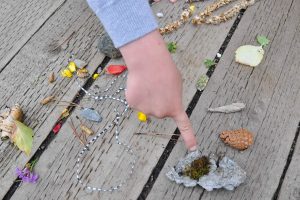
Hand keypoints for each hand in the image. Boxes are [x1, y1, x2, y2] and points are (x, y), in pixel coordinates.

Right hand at [120, 30, 196, 150]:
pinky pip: (135, 101)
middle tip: (157, 86)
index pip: (184, 126)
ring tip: (148, 83)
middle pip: (158, 111)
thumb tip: (162, 101)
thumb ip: (172, 98)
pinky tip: (139, 84)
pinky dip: (136, 94)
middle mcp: (161, 113)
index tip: (194, 149)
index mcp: (175, 107)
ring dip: (146, 97)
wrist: (148, 62)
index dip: (189, 138)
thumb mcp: (176, 85)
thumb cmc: (165, 69)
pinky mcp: (133, 104)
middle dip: (157, 100)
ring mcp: (146, 110)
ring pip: (145, 106)